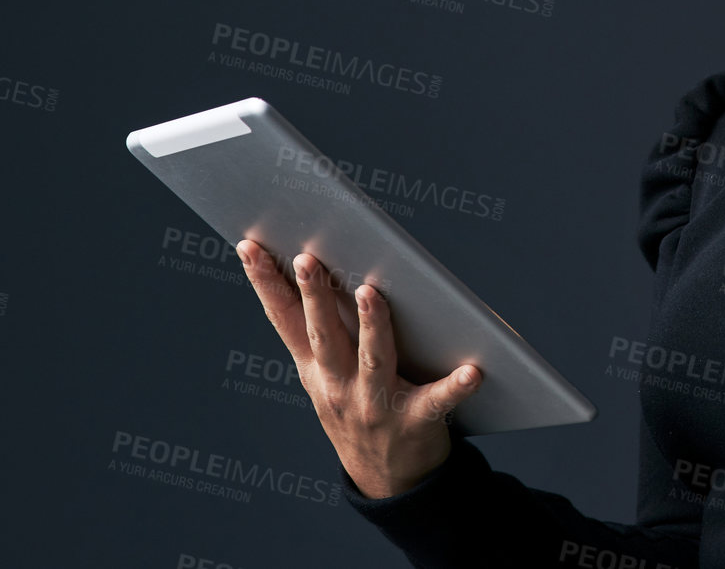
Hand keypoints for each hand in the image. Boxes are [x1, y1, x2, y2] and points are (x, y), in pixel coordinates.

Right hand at [236, 240, 482, 498]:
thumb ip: (323, 329)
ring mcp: (374, 406)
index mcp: (315, 369)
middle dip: (315, 296)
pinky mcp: (415, 422)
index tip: (250, 245)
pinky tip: (474, 371)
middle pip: (324, 334)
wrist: (387, 479)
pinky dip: (455, 387)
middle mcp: (338, 386)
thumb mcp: (327, 375)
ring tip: (371, 292)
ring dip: (372, 325)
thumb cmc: (359, 407)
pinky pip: (438, 401)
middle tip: (309, 258)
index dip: (265, 282)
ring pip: (372, 359)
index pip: (284, 319)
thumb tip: (318, 263)